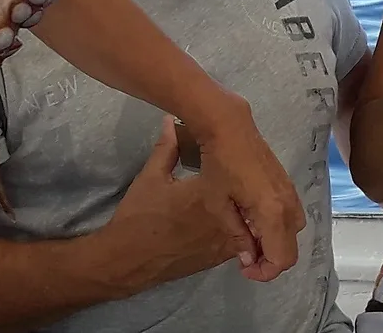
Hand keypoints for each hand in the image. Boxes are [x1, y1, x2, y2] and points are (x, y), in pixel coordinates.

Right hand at [96, 116, 252, 292]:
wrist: (128, 261)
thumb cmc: (140, 216)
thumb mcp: (150, 177)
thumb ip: (167, 148)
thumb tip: (171, 121)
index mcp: (212, 196)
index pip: (241, 176)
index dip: (244, 164)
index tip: (241, 152)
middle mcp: (227, 221)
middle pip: (254, 202)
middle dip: (252, 186)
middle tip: (245, 170)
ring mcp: (226, 243)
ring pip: (252, 224)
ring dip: (250, 208)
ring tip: (243, 190)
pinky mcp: (220, 257)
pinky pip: (244, 240)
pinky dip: (243, 226)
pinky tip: (233, 214)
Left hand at [188, 96, 305, 281]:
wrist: (229, 126)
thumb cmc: (218, 164)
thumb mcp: (219, 204)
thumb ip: (237, 234)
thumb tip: (249, 258)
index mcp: (272, 212)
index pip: (282, 258)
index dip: (266, 272)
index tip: (245, 270)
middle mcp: (288, 204)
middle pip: (291, 248)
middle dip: (271, 259)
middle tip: (246, 258)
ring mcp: (290, 191)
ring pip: (293, 230)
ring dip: (276, 242)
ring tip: (250, 239)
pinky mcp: (287, 182)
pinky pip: (290, 214)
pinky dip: (278, 225)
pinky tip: (255, 219)